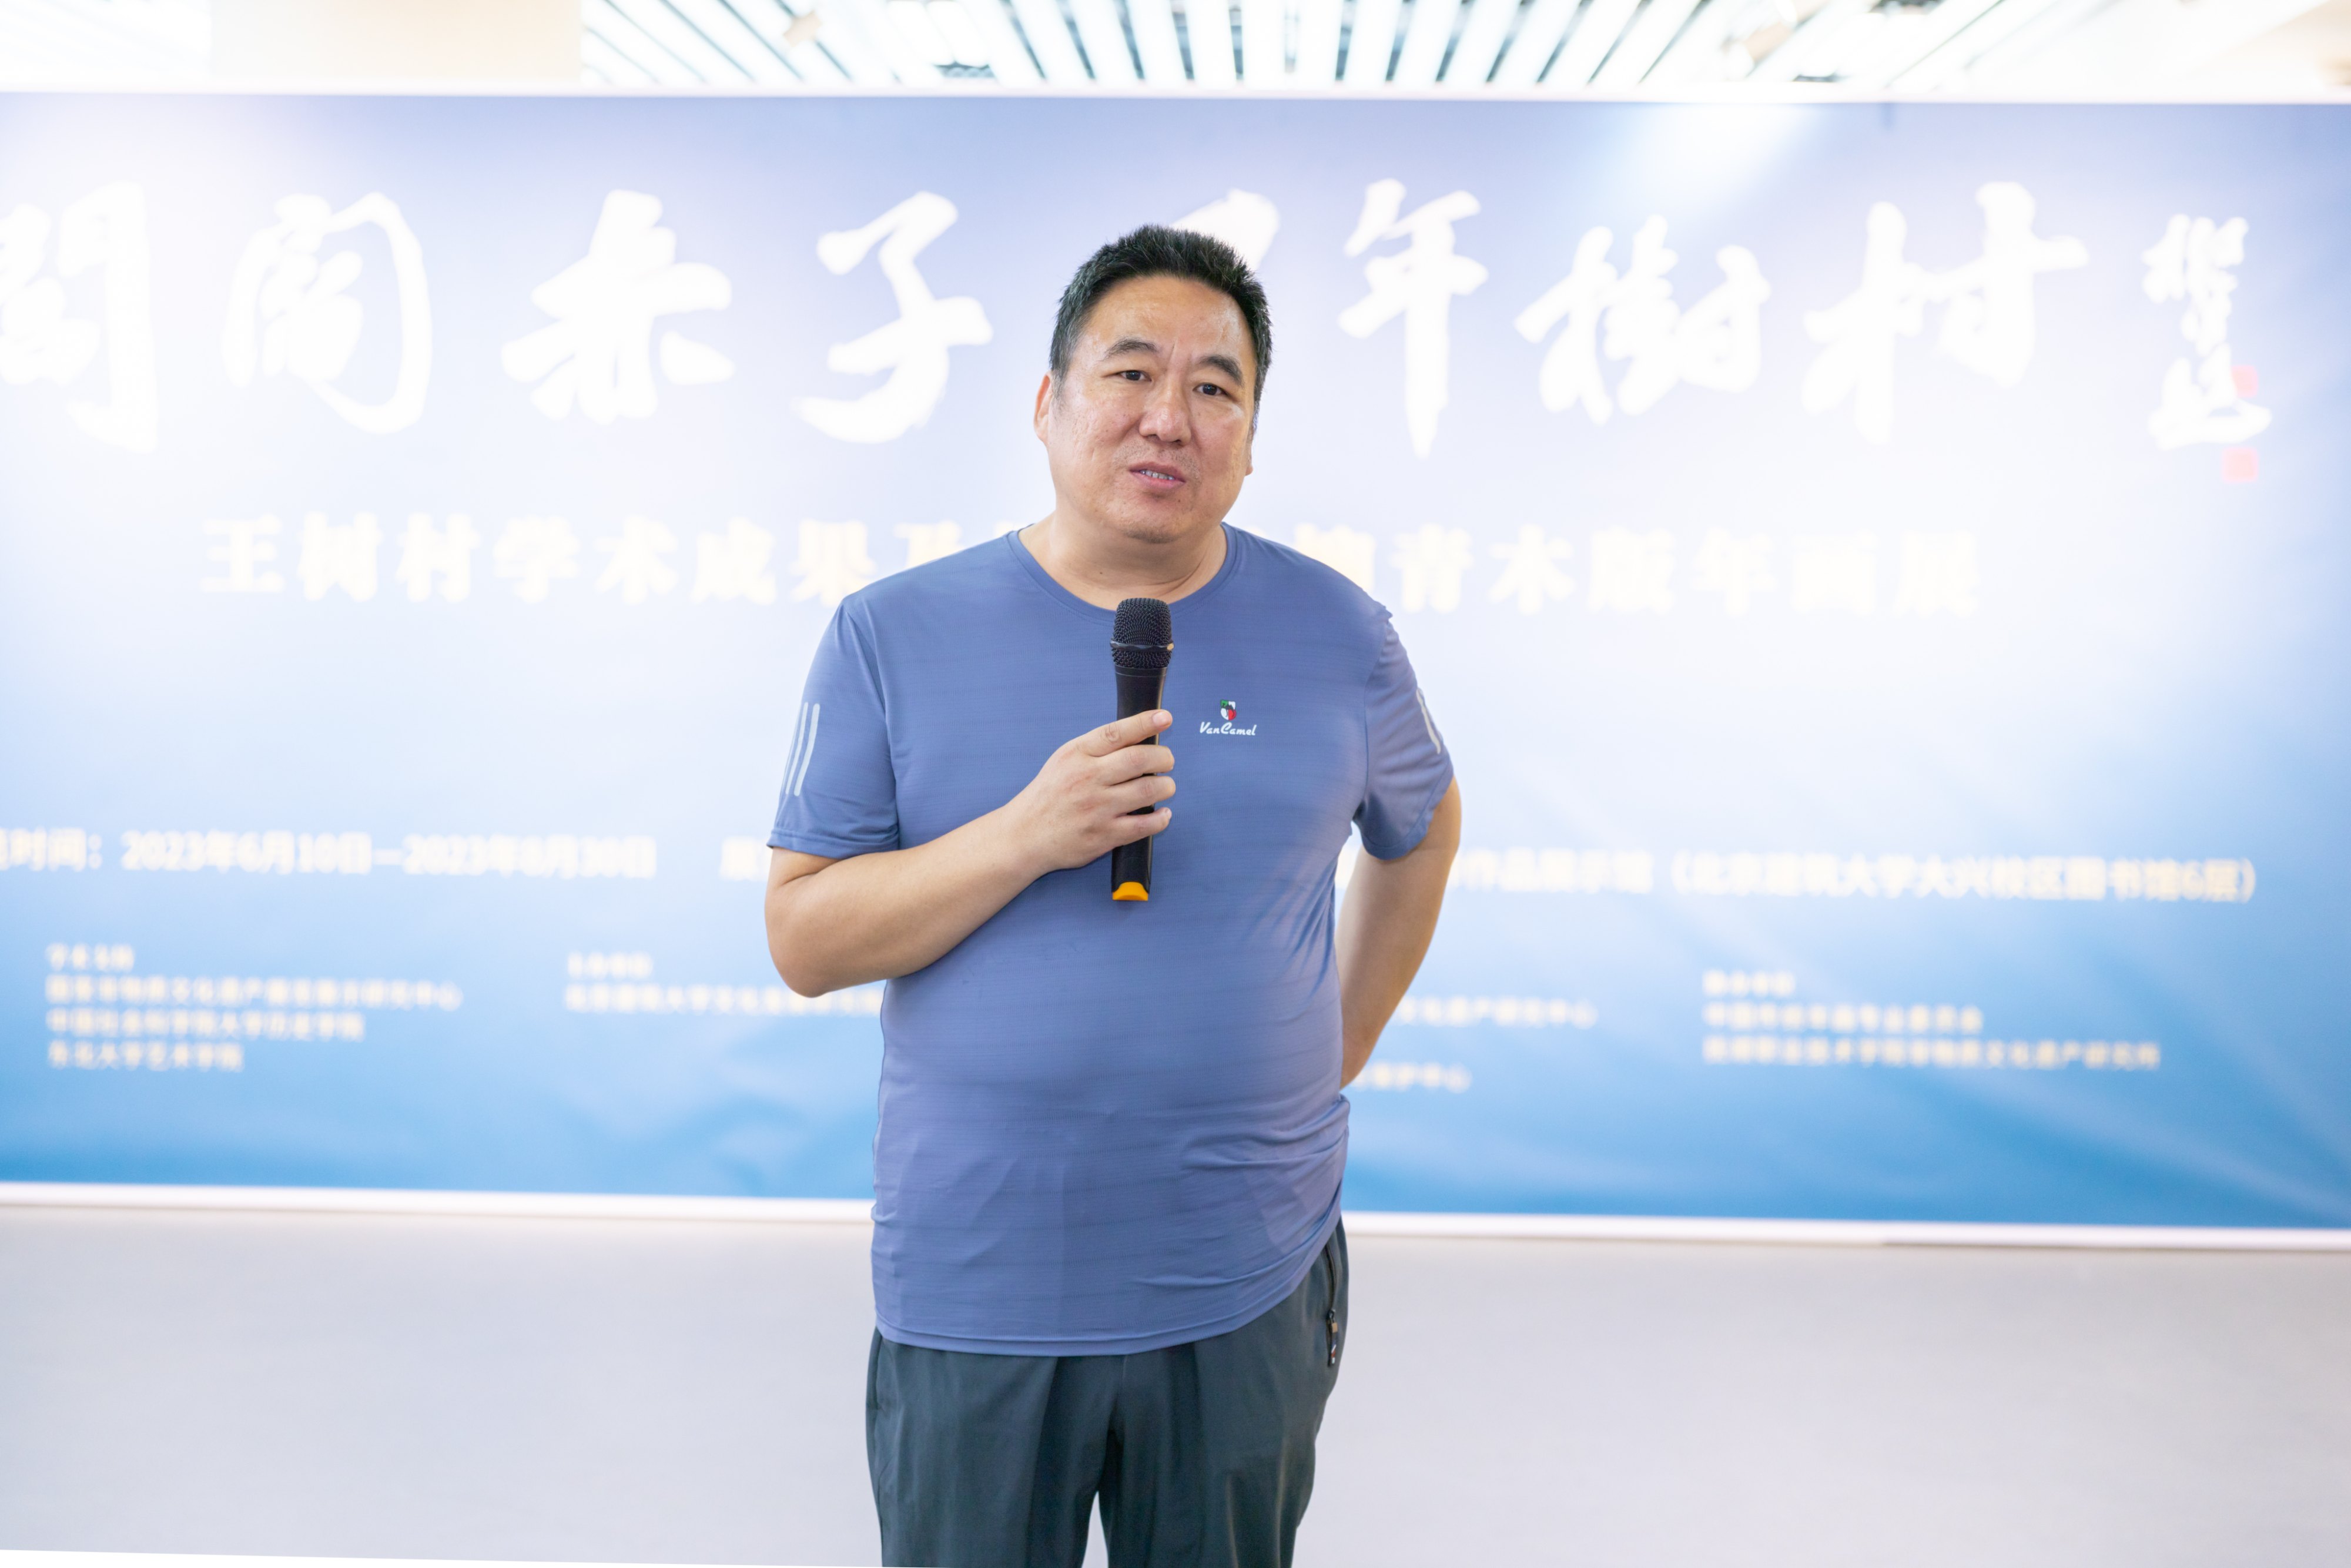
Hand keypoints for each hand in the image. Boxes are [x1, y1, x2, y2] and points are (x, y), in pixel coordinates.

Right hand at [1004, 709, 1174, 874]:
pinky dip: (1161, 818)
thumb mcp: (1065, 760)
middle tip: (1167, 761)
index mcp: (1076, 755)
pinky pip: (1144, 825)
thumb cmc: (1050, 795)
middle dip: (1163, 758)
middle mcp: (1087, 778)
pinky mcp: (1104, 835)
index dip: (1145, 723)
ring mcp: (1096, 808)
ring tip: (1165, 787)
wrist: (1025, 835)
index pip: (1116, 733)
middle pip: (1139, 759)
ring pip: (1147, 790)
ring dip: (1166, 787)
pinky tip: (1163, 813)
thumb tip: (1139, 736)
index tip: (1165, 718)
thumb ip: (1097, 748)